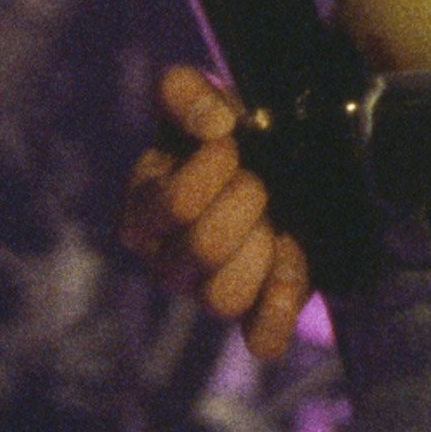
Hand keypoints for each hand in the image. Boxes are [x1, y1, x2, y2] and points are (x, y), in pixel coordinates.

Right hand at [117, 65, 311, 363]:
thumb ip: (186, 92)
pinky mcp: (253, 319)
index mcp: (142, 213)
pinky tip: (289, 260)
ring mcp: (206, 295)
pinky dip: (278, 308)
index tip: (231, 143)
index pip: (175, 204)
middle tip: (258, 180)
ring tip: (271, 220)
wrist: (271, 164)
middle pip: (204, 250)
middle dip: (246, 203)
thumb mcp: (195, 100)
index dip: (215, 168)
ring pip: (223, 298)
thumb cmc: (221, 136)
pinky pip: (261, 338)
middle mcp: (165, 263)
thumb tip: (216, 125)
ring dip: (260, 250)